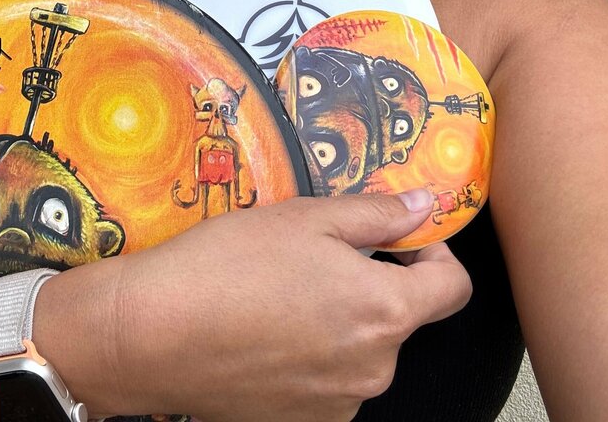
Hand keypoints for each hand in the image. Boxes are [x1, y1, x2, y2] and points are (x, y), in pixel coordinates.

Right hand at [91, 191, 470, 421]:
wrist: (153, 333)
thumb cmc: (231, 264)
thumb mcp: (308, 217)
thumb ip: (378, 213)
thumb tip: (426, 206)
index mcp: (385, 312)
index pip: (454, 288)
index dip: (434, 253)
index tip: (398, 237)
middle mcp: (375, 369)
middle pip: (402, 317)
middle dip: (374, 282)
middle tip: (318, 255)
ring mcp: (339, 404)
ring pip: (362, 348)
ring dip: (342, 318)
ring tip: (282, 292)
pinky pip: (330, 379)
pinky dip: (313, 353)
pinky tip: (266, 329)